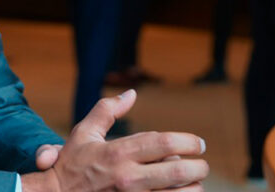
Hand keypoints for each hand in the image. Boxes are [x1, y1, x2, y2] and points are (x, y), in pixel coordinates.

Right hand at [22, 90, 207, 191]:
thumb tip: (131, 93)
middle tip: (202, 164)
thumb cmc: (72, 164)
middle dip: (199, 167)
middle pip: (177, 171)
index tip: (198, 143)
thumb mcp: (84, 132)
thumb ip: (107, 110)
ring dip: (193, 187)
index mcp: (118, 153)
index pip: (163, 143)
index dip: (187, 141)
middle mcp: (128, 177)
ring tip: (194, 182)